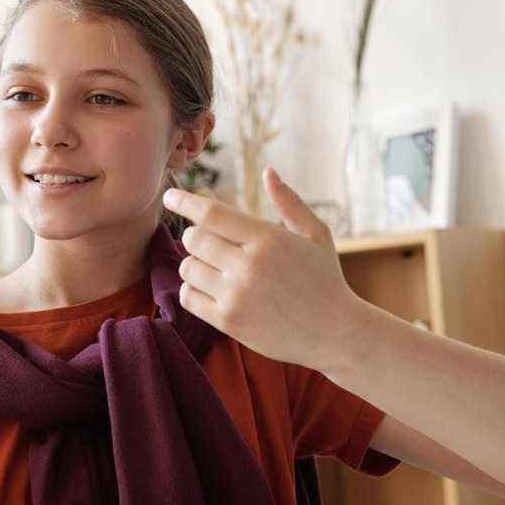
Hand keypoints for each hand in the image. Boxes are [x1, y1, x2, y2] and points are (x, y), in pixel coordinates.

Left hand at [163, 165, 362, 369]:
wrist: (335, 333)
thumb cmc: (325, 279)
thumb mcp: (316, 235)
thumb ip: (289, 202)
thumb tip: (268, 171)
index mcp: (268, 239)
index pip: (211, 214)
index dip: (185, 202)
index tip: (170, 196)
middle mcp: (248, 266)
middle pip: (193, 239)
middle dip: (195, 236)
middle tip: (207, 241)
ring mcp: (236, 296)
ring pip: (187, 268)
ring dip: (194, 264)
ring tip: (214, 267)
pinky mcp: (228, 321)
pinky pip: (188, 297)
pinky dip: (192, 289)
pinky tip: (209, 288)